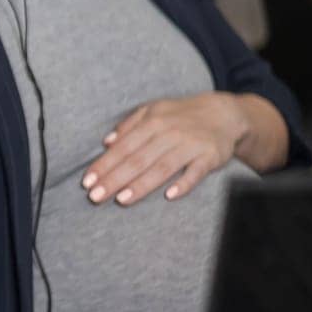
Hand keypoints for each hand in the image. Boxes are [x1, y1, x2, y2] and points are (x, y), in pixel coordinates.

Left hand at [83, 92, 248, 205]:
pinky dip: (183, 184)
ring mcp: (190, 145)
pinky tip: (168, 196)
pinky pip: (195, 172)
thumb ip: (129, 125)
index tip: (87, 182)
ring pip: (162, 167)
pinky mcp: (210, 156)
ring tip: (121, 200)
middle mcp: (169, 132)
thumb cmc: (181, 115)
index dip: (104, 165)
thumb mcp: (153, 111)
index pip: (123, 147)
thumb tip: (106, 142)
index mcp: (152, 121)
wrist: (224, 113)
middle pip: (137, 159)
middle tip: (95, 197)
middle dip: (114, 179)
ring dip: (141, 185)